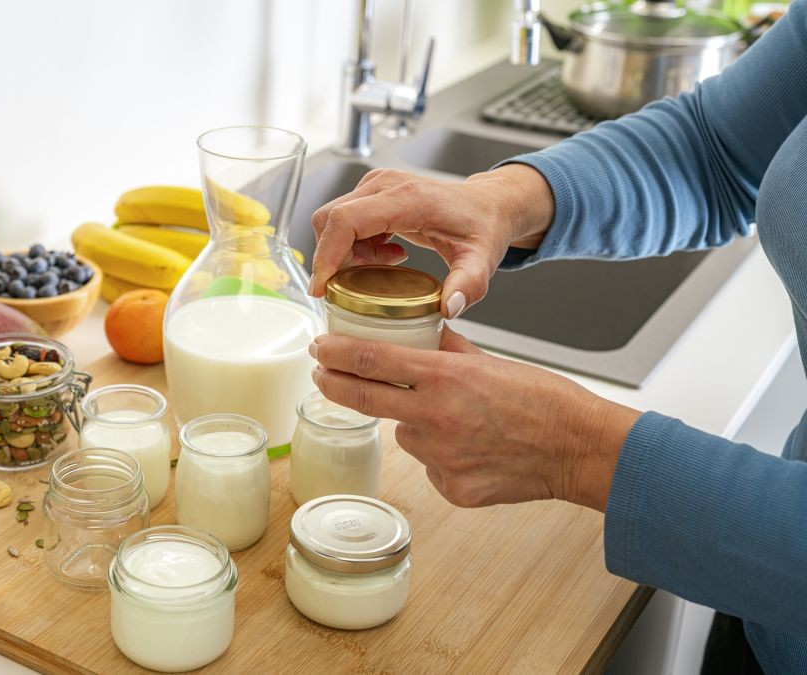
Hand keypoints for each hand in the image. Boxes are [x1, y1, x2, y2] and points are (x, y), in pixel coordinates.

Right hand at [309, 164, 554, 317]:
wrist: (488, 204)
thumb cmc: (483, 227)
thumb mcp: (482, 259)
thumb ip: (468, 284)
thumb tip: (449, 307)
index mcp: (405, 198)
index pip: (345, 221)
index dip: (326, 255)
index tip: (323, 288)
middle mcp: (384, 185)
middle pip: (329, 220)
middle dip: (333, 258)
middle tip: (360, 284)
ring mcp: (375, 185)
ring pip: (333, 221)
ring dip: (346, 253)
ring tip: (381, 270)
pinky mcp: (373, 192)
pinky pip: (344, 220)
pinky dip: (354, 245)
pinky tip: (386, 256)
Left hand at [309, 329, 640, 510]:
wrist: (577, 448)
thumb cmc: (544, 402)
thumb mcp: (491, 362)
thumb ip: (450, 351)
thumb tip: (425, 338)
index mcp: (445, 378)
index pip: (372, 360)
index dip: (337, 355)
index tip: (318, 350)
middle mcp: (435, 417)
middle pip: (365, 399)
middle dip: (336, 386)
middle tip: (324, 377)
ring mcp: (440, 457)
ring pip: (406, 436)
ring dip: (417, 425)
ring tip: (462, 423)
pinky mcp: (450, 487)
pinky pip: (431, 466)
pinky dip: (443, 456)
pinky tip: (475, 450)